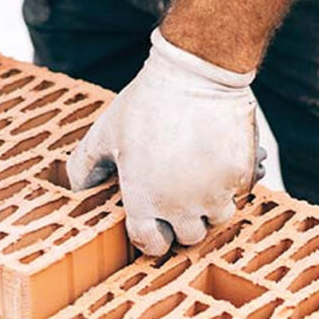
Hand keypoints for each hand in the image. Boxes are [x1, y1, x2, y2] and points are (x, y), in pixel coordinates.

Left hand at [68, 28, 263, 255]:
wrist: (196, 74)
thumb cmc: (147, 103)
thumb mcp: (105, 132)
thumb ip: (84, 166)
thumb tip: (77, 189)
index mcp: (146, 200)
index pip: (151, 244)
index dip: (151, 236)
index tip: (154, 222)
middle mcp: (182, 205)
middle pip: (189, 236)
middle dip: (183, 221)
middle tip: (178, 194)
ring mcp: (215, 192)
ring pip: (218, 217)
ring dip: (210, 205)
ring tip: (200, 178)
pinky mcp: (241, 176)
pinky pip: (239, 192)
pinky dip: (231, 182)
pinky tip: (217, 159)